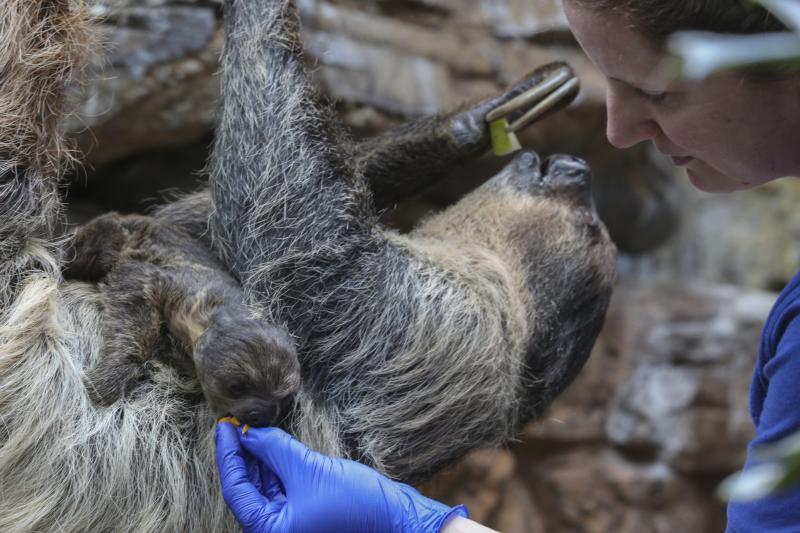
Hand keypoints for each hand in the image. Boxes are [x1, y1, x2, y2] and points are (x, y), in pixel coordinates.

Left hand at [215, 422, 467, 532]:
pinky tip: (270, 445)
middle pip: (247, 491)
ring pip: (263, 491)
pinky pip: (281, 492)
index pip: (236, 490)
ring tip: (250, 429)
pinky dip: (275, 469)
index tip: (224, 425)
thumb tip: (248, 431)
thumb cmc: (356, 503)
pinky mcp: (305, 518)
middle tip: (233, 423)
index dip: (228, 454)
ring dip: (257, 461)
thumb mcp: (309, 470)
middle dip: (241, 456)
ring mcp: (291, 527)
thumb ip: (275, 449)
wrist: (398, 518)